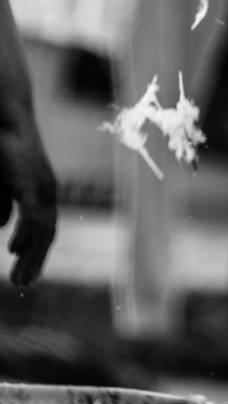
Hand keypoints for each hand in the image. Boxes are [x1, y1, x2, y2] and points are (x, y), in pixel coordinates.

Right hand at [0, 117, 56, 285]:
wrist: (6, 119)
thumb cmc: (3, 147)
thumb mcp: (2, 182)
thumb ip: (2, 202)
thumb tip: (2, 226)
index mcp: (41, 190)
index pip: (45, 228)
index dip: (36, 252)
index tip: (27, 276)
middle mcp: (46, 189)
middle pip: (47, 232)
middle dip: (36, 260)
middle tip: (23, 285)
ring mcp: (41, 185)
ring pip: (43, 228)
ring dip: (32, 256)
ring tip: (18, 279)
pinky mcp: (30, 181)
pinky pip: (32, 213)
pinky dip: (26, 234)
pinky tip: (13, 250)